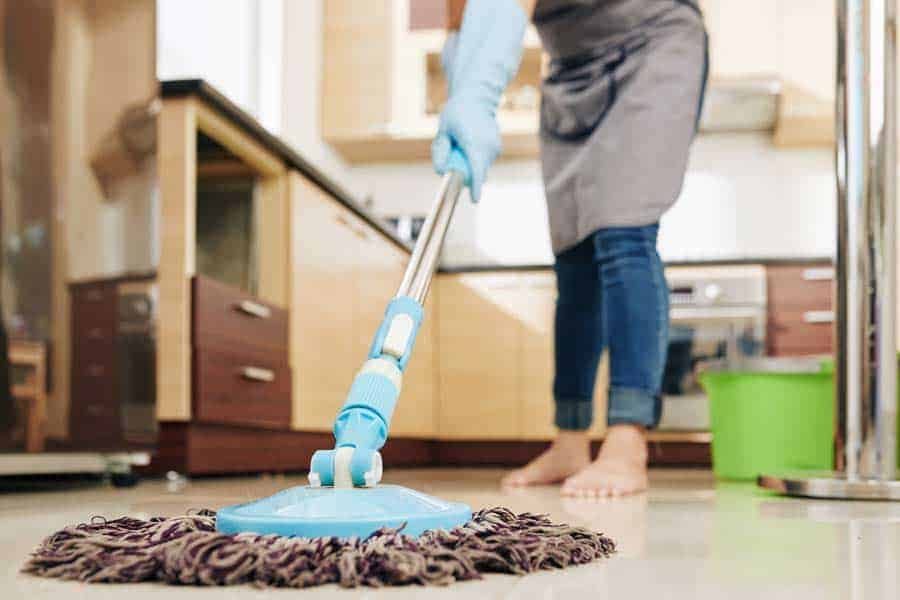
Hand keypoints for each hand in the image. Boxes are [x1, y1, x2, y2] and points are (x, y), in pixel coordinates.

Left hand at [430, 0, 526, 201]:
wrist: (477, 98)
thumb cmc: (457, 113)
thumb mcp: (443, 130)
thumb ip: (440, 151)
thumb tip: (441, 171)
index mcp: (474, 141)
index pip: (477, 168)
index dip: (476, 186)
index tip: (475, 200)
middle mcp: (488, 146)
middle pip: (475, 172)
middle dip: (463, 171)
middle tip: (453, 149)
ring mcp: (495, 148)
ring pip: (479, 168)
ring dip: (468, 163)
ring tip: (462, 143)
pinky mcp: (497, 149)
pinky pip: (483, 162)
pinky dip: (475, 159)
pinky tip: (470, 143)